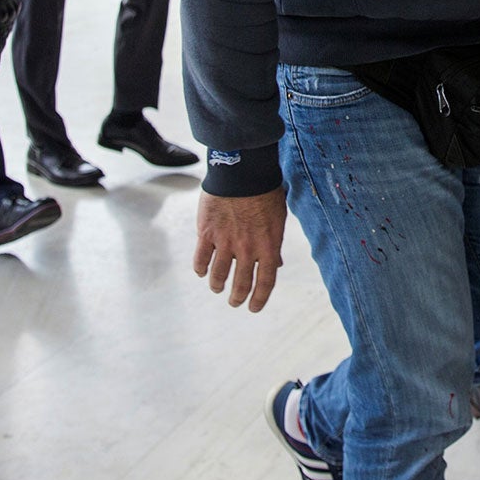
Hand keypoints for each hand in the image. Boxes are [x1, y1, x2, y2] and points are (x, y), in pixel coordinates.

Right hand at [193, 188, 288, 310]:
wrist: (242, 172)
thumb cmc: (265, 192)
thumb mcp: (278, 219)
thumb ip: (274, 244)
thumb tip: (276, 263)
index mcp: (268, 246)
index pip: (265, 282)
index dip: (259, 299)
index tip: (253, 308)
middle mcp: (247, 249)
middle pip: (241, 284)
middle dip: (238, 297)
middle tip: (234, 301)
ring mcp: (225, 243)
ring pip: (219, 275)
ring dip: (218, 285)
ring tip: (217, 288)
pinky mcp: (206, 234)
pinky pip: (201, 259)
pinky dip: (201, 269)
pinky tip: (202, 272)